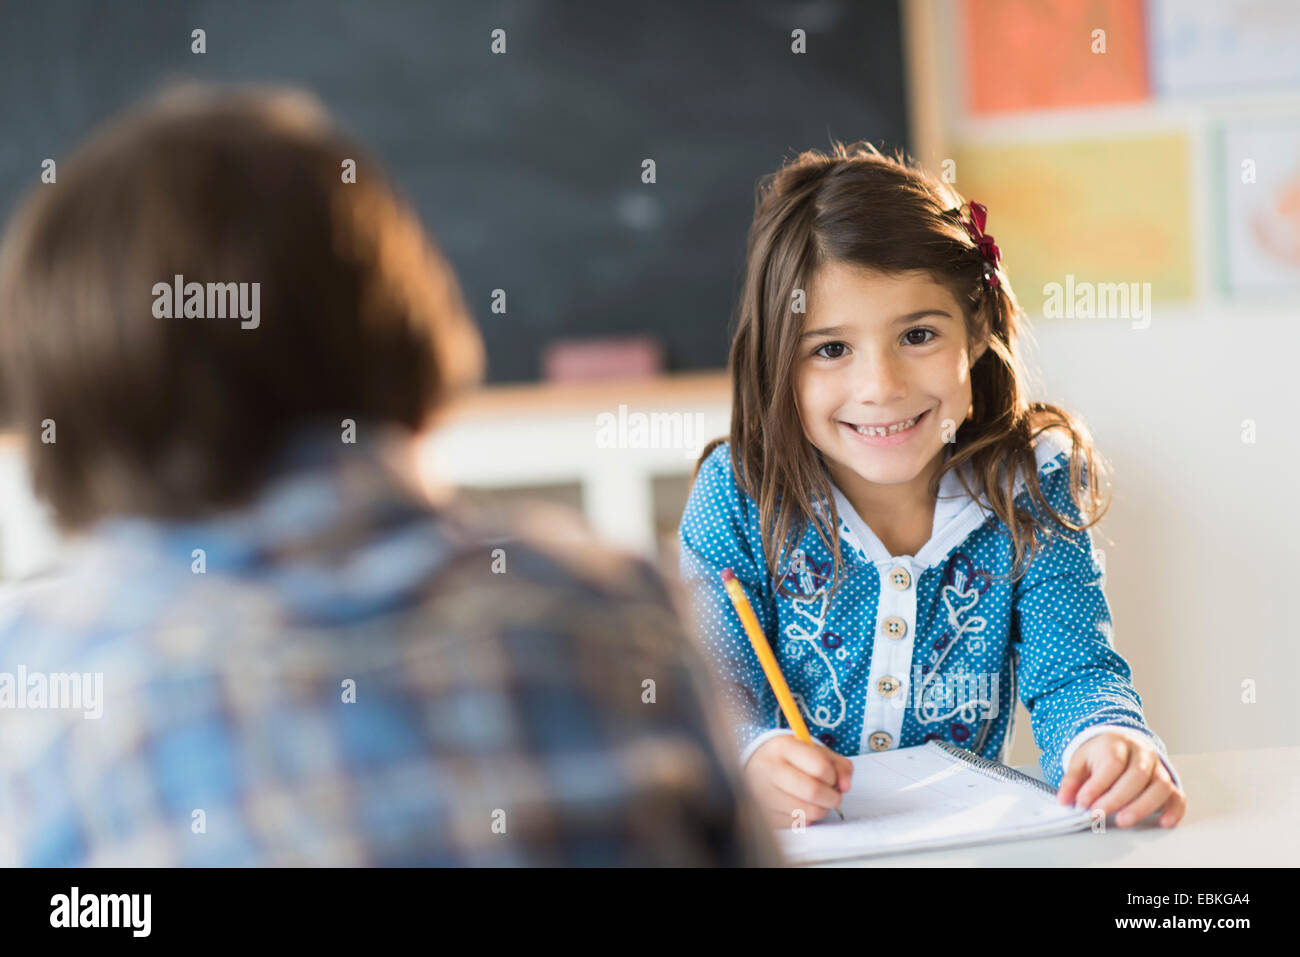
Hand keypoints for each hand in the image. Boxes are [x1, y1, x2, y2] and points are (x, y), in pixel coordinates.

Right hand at [744, 735, 852, 828]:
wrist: (756, 765)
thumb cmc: (790, 759)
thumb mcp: (814, 751)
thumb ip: (838, 765)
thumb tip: (845, 786)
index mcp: (784, 747)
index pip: (820, 767)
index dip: (834, 776)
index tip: (833, 778)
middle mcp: (769, 769)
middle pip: (813, 792)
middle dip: (832, 798)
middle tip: (833, 797)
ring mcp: (762, 793)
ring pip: (807, 812)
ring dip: (821, 810)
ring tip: (818, 802)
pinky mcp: (763, 813)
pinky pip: (796, 823)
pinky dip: (805, 818)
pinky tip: (801, 807)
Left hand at [1057, 732, 1186, 827]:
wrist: (1122, 744)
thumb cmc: (1101, 755)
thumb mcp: (1081, 760)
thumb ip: (1072, 780)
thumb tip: (1064, 800)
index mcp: (1118, 742)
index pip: (1112, 762)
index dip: (1098, 784)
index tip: (1083, 801)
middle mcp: (1143, 753)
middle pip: (1137, 775)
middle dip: (1117, 798)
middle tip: (1099, 814)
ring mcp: (1159, 768)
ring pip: (1160, 786)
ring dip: (1142, 806)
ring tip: (1123, 821)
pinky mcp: (1170, 784)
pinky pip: (1178, 796)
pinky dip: (1173, 811)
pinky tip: (1162, 822)